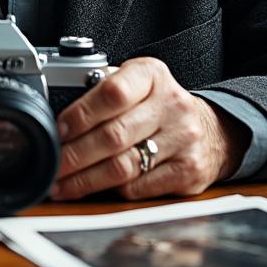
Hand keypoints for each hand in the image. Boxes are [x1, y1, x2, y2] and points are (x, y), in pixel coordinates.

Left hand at [50, 57, 248, 200]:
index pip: (112, 92)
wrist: (214, 131)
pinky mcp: (188, 172)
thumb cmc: (160, 105)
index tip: (57, 130)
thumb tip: (56, 114)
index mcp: (152, 75)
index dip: (80, 114)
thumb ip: (103, 89)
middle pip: (114, 135)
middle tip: (52, 165)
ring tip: (61, 184)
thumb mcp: (137, 82)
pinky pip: (138, 186)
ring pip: (124, 166)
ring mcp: (183, 139)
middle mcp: (171, 104)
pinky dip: (110, 191)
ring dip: (85, 180)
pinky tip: (92, 191)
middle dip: (75, 154)